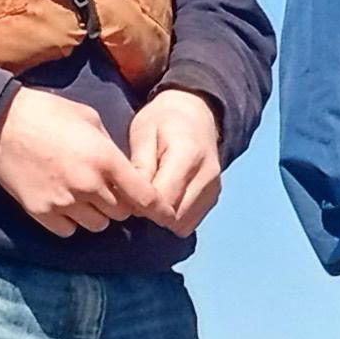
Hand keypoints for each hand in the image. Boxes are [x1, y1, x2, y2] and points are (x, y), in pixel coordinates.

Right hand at [0, 88, 155, 234]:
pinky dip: (71, 222)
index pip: (145, 197)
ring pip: (98, 225)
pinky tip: (63, 203)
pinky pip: (69, 231)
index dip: (157, 208)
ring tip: (83, 195)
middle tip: (107, 190)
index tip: (164, 216)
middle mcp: (88, 185)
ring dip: (96, 215)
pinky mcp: (41, 211)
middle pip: (122, 214)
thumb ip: (112, 148)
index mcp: (105, 159)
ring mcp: (63, 201)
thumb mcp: (89, 119)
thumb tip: (126, 171)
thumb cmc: (46, 113)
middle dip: (120, 204)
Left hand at [127, 88, 225, 233]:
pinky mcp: (213, 199)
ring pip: (182, 224)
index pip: (163, 199)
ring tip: (149, 198)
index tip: (125, 195)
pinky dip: (173, 217)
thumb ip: (141, 167)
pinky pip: (189, 222)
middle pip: (174, 216)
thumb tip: (135, 200)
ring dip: (162, 218)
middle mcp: (207, 176)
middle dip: (150, 213)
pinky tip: (163, 200)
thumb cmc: (162, 121)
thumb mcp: (143, 133)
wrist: (196, 114)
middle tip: (134, 197)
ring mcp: (213, 190)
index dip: (140, 204)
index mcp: (188, 155)